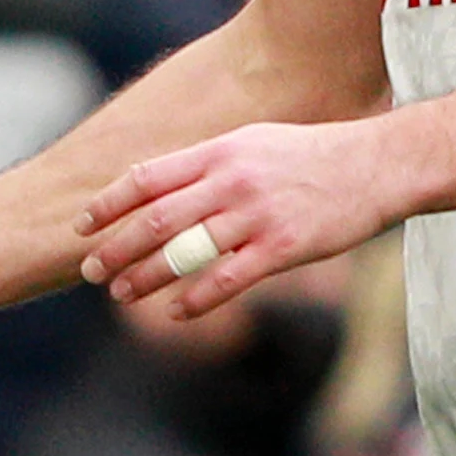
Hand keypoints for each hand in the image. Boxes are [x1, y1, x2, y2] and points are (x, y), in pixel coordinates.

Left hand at [73, 118, 399, 316]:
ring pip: (187, 252)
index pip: (147, 178)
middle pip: (158, 219)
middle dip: (116, 248)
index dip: (108, 204)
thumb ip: (206, 164)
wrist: (374, 165)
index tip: (81, 226)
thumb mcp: (251, 142)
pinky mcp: (284, 248)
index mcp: (219, 152)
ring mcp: (257, 216)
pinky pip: (229, 279)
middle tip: (90, 271)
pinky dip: (196, 299)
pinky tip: (176, 312)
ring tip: (122, 294)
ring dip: (147, 277)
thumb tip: (159, 185)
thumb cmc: (309, 155)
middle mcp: (232, 181)